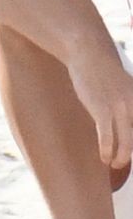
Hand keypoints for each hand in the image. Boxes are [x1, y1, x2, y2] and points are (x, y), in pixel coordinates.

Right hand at [71, 47, 132, 170]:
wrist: (89, 54)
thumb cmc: (104, 71)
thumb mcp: (124, 86)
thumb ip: (128, 103)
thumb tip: (124, 120)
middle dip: (132, 152)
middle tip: (125, 163)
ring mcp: (119, 107)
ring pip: (127, 141)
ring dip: (122, 157)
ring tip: (116, 164)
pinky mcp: (102, 109)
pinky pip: (107, 136)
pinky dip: (107, 149)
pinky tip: (104, 157)